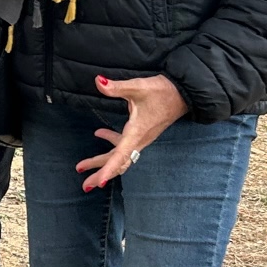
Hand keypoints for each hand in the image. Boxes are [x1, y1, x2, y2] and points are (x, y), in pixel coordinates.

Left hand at [78, 74, 189, 191]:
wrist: (183, 93)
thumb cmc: (162, 91)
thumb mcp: (138, 87)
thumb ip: (117, 87)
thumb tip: (98, 81)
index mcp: (136, 133)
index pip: (120, 156)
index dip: (108, 170)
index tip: (98, 183)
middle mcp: (138, 140)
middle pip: (117, 162)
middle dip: (100, 172)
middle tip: (84, 186)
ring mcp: (141, 138)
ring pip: (119, 156)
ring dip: (103, 162)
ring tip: (83, 166)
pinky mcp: (141, 134)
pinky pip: (124, 146)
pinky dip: (110, 143)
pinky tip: (99, 133)